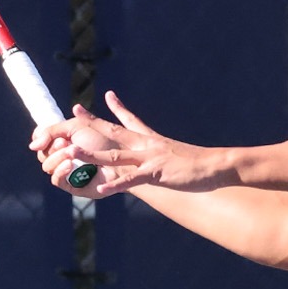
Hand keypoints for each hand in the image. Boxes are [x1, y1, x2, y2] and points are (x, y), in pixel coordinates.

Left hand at [30, 91, 232, 195]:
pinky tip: (101, 189)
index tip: (98, 98)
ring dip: (92, 155)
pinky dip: (116, 184)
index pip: (127, 120)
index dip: (112, 110)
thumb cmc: (196, 162)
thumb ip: (159, 150)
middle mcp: (146, 145)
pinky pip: (132, 180)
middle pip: (113, 132)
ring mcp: (149, 158)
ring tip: (72, 152)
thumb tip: (154, 151)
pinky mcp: (156, 173)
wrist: (215, 165)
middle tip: (74, 113)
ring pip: (115, 156)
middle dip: (92, 124)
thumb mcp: (172, 151)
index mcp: (150, 139)